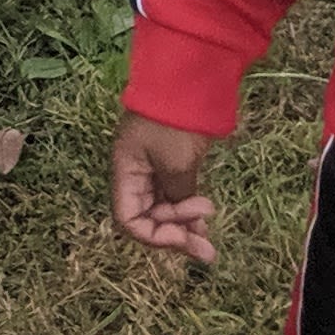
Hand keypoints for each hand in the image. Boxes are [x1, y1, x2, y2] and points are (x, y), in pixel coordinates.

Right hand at [111, 109, 224, 266]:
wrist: (187, 83)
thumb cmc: (174, 123)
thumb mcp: (176, 164)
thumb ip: (177, 196)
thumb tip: (186, 221)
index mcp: (126, 172)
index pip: (129, 219)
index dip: (154, 237)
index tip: (182, 236)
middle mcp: (136, 175)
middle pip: (148, 219)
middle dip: (175, 236)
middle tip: (207, 250)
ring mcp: (154, 169)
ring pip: (163, 210)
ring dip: (184, 227)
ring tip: (209, 239)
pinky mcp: (172, 164)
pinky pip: (175, 198)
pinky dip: (188, 211)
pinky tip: (204, 219)